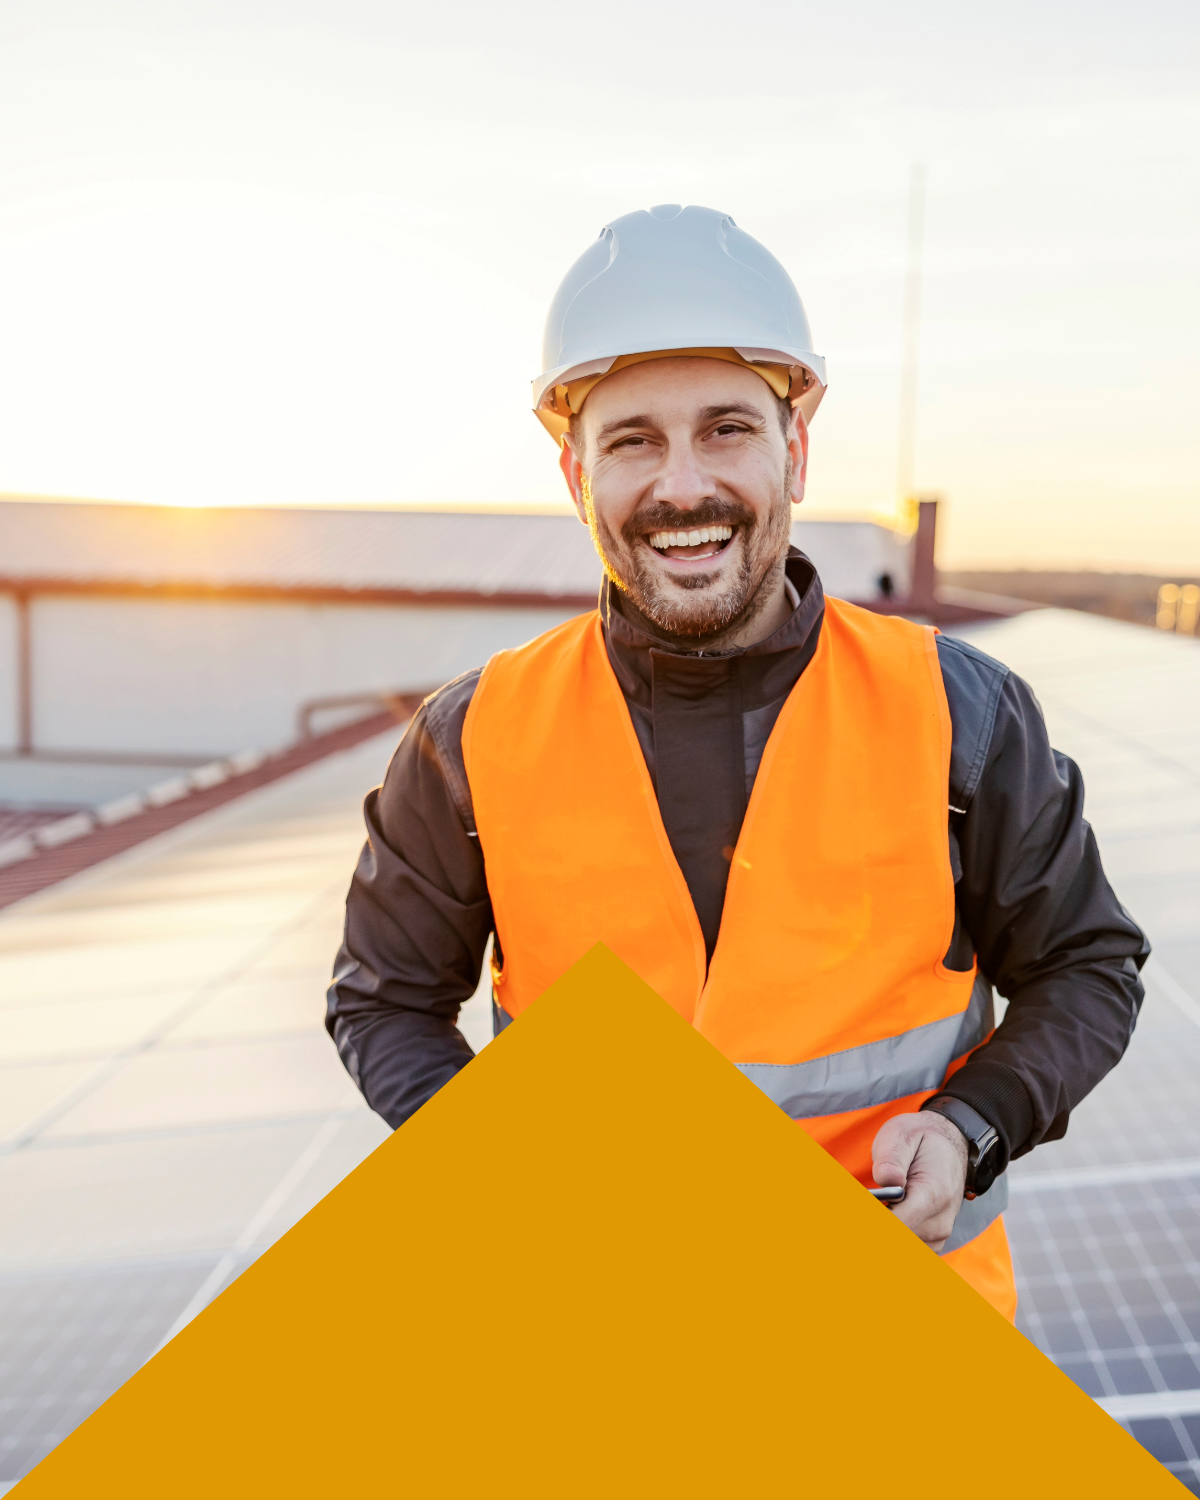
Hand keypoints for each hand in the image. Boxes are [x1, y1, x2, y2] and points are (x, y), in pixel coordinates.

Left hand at [871, 1111, 967, 1252]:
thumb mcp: (904, 1136)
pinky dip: (888, 1236)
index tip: (861, 1205)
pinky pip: (904, 1250)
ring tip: (874, 1203)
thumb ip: (893, 1158)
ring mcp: (937, 1237)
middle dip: (869, 1224)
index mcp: (934, 1194)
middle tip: (864, 1200)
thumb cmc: (921, 1141)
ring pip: (897, 1248)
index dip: (871, 1221)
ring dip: (878, 1231)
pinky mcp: (930, 1244)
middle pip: (895, 1240)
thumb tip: (886, 1181)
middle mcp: (939, 1222)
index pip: (899, 1224)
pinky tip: (885, 1213)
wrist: (949, 1149)